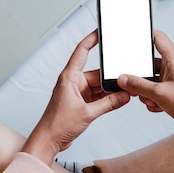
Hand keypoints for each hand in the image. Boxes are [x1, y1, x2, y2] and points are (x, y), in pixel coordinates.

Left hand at [23, 30, 130, 164]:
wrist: (48, 141)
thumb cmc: (57, 125)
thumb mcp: (88, 113)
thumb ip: (109, 104)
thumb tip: (124, 96)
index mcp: (69, 77)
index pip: (81, 52)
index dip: (91, 40)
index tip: (101, 31)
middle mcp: (73, 82)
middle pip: (96, 73)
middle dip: (110, 77)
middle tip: (124, 79)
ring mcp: (77, 92)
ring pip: (98, 86)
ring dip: (109, 90)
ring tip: (123, 93)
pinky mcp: (80, 102)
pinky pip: (97, 96)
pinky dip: (106, 98)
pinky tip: (117, 100)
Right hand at [117, 30, 173, 166]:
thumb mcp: (158, 93)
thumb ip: (138, 85)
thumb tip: (124, 79)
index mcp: (173, 59)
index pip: (158, 38)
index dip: (145, 34)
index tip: (132, 36)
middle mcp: (173, 67)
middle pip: (150, 64)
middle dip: (141, 76)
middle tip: (136, 83)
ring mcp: (172, 79)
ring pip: (151, 80)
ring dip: (147, 92)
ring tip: (152, 99)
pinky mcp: (172, 91)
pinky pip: (155, 91)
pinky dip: (153, 100)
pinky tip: (158, 106)